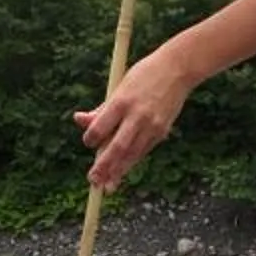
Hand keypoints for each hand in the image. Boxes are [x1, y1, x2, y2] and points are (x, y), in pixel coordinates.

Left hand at [75, 45, 195, 191]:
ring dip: (119, 171)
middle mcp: (137, 115)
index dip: (91, 139)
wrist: (177, 69)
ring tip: (108, 186)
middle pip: (118, 147)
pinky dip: (132, 161)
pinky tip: (123, 171)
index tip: (88, 143)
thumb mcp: (119, 87)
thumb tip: (78, 120)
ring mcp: (152, 125)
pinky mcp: (162, 131)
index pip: (101, 127)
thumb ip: (101, 109)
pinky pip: (143, 150)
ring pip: (132, 154)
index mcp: (122, 101)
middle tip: (93, 181)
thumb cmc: (143, 76)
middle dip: (104, 166)